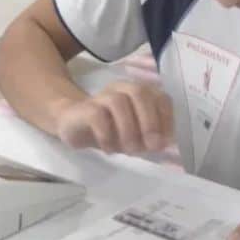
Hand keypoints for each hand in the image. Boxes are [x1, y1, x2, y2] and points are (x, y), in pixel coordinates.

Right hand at [51, 81, 173, 154]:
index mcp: (138, 93)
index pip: (159, 96)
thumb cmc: (110, 129)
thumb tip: (164, 143)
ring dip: (128, 129)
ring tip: (129, 151)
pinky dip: (106, 135)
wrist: (73, 124)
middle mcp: (121, 89)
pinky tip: (109, 150)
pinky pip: (97, 115)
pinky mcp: (84, 109)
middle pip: (139, 92)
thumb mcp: (135, 134)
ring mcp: (101, 97)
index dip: (166, 117)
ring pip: (118, 102)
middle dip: (149, 121)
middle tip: (151, 146)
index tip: (165, 141)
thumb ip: (150, 137)